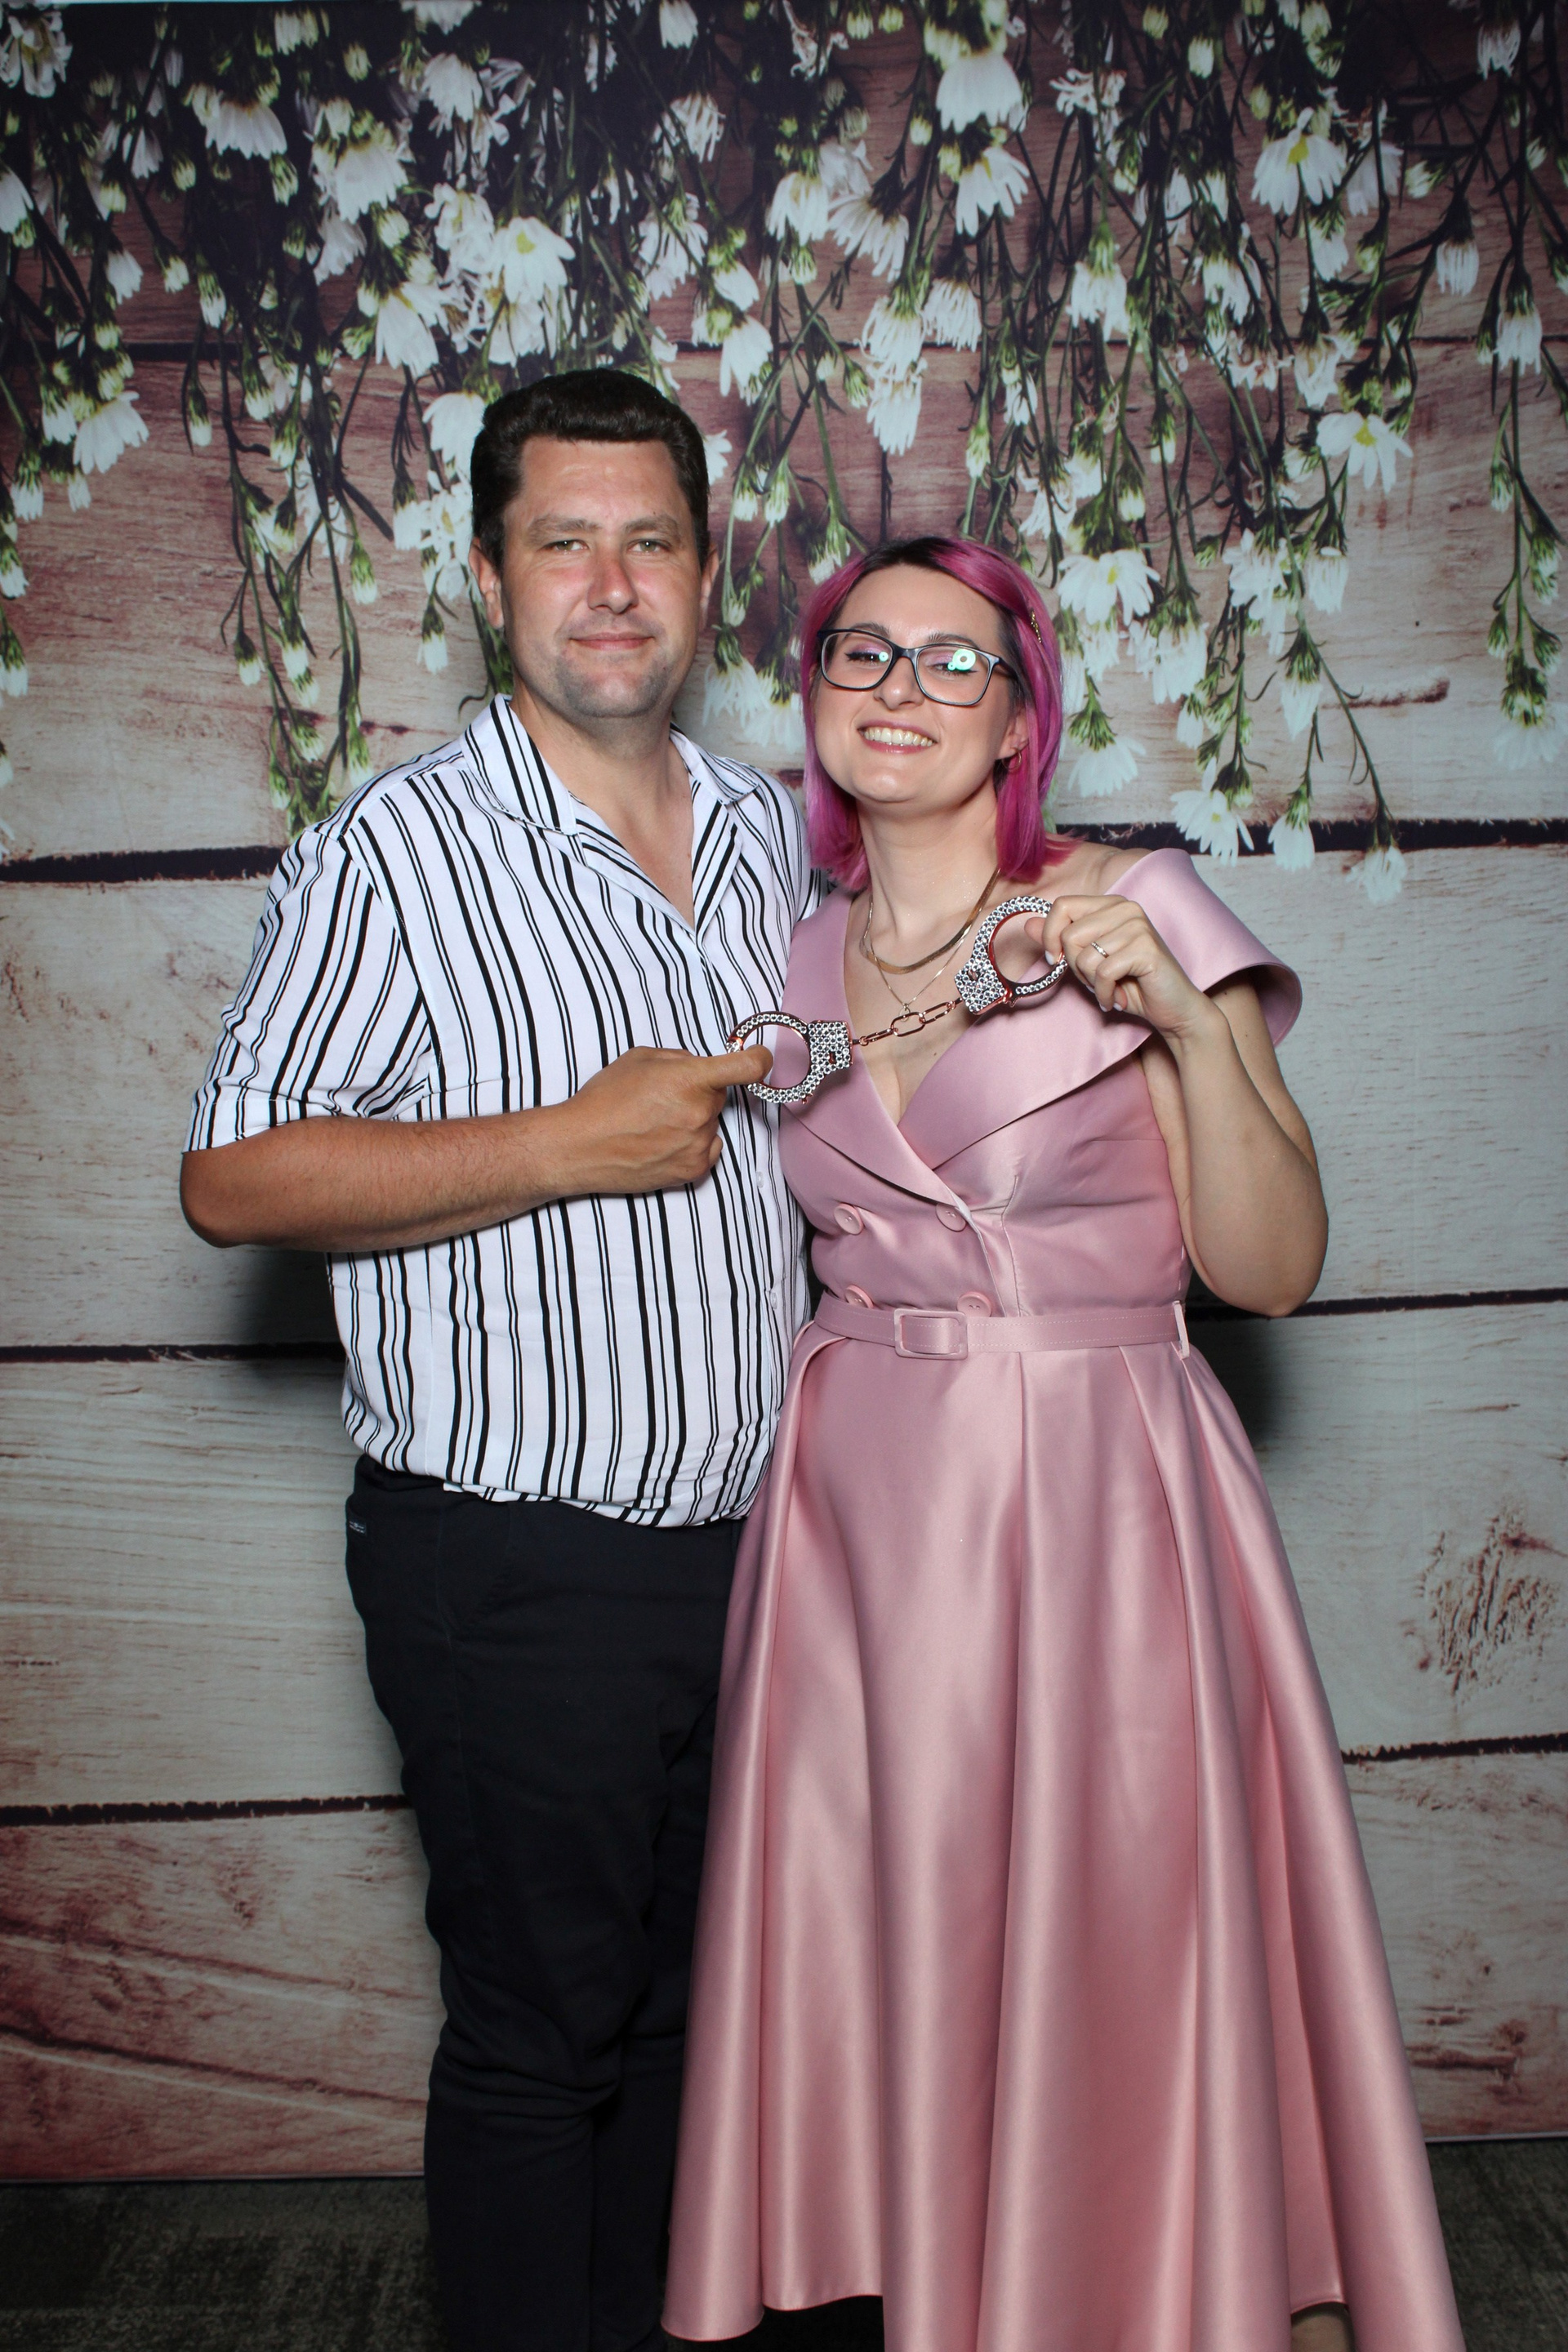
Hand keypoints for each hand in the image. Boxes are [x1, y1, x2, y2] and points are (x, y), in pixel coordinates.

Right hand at [548, 1042, 772, 1195]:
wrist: (580, 1147)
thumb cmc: (603, 1101)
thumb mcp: (639, 1059)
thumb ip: (679, 1059)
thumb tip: (700, 1066)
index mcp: (690, 1079)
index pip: (748, 1067)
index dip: (758, 1060)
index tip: (758, 1060)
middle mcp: (700, 1113)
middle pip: (718, 1097)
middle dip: (699, 1093)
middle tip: (663, 1099)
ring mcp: (698, 1145)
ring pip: (709, 1124)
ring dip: (692, 1121)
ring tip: (654, 1125)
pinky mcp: (693, 1171)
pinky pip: (707, 1149)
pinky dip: (691, 1145)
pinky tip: (661, 1143)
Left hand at [1018, 895, 1215, 1043]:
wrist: (1173, 1010)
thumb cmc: (1131, 985)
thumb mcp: (1089, 962)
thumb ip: (1062, 941)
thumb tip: (1027, 924)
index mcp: (1111, 905)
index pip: (1062, 905)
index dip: (1049, 935)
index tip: (1055, 960)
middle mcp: (1126, 908)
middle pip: (1069, 934)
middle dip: (1075, 967)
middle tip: (1095, 980)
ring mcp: (1138, 925)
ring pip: (1084, 956)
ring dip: (1091, 983)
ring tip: (1110, 988)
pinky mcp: (1146, 948)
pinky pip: (1103, 973)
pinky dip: (1103, 994)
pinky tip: (1117, 998)